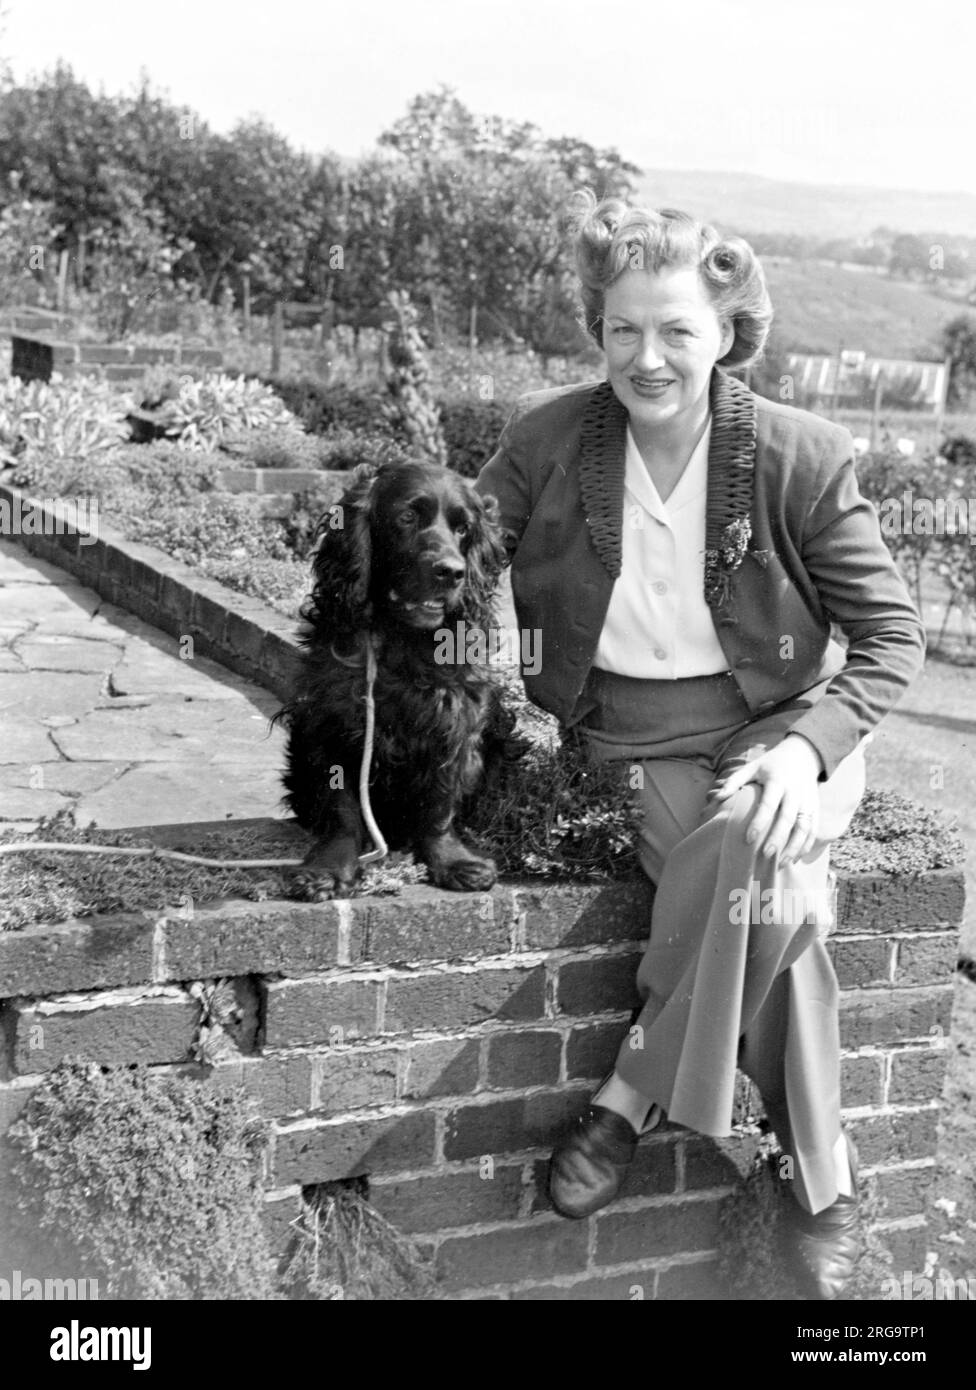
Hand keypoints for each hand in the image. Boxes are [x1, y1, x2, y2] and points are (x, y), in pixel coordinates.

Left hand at [708, 735, 822, 864]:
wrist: (803, 755)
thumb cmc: (771, 765)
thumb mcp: (752, 767)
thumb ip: (734, 781)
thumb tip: (716, 797)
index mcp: (778, 781)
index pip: (769, 804)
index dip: (759, 822)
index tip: (748, 839)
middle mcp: (795, 792)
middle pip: (789, 818)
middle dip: (778, 838)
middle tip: (765, 855)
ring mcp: (808, 801)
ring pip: (805, 827)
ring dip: (795, 846)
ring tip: (782, 863)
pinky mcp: (815, 808)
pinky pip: (813, 829)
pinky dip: (806, 845)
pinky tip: (796, 858)